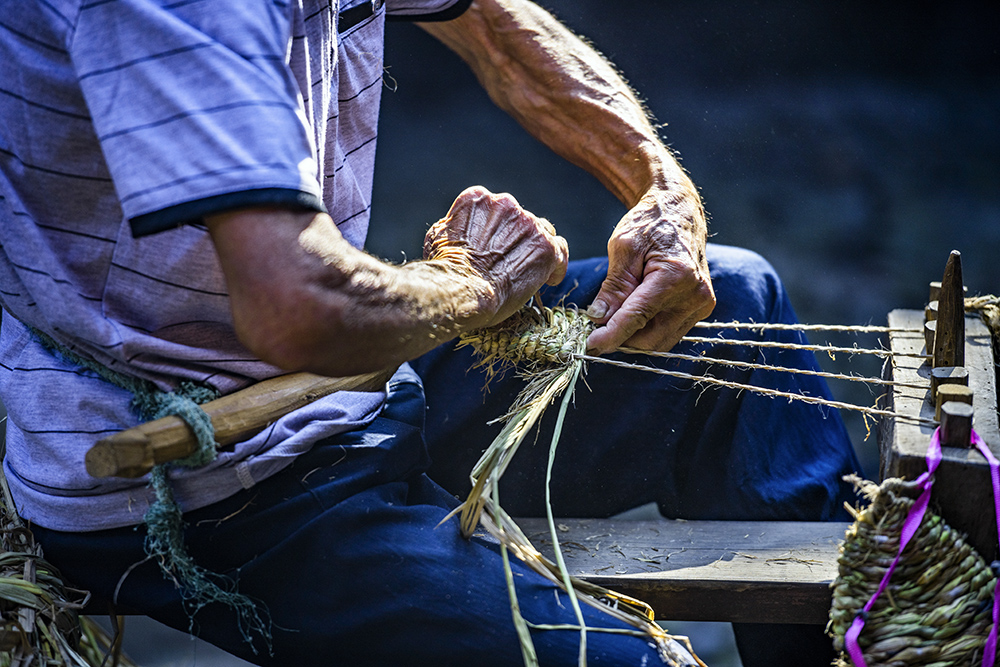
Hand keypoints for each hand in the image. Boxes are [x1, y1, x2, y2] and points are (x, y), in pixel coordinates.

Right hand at [424, 186, 568, 326]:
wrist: (461, 291)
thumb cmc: (445, 271)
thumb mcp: (438, 237)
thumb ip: (455, 225)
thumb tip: (458, 227)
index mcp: (477, 198)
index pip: (497, 208)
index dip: (499, 229)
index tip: (497, 246)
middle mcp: (505, 203)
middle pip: (521, 219)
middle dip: (518, 240)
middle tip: (511, 264)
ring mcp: (528, 224)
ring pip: (543, 232)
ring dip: (537, 250)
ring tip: (529, 273)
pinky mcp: (546, 247)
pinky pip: (560, 250)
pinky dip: (556, 265)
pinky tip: (549, 279)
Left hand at [586, 185, 715, 354]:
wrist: (678, 210)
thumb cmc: (650, 223)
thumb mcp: (623, 248)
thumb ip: (613, 287)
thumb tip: (598, 319)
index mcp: (676, 275)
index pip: (638, 317)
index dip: (611, 335)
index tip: (591, 345)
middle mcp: (695, 294)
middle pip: (650, 338)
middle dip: (622, 337)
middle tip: (598, 325)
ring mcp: (702, 303)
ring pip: (660, 340)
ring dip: (635, 335)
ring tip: (617, 314)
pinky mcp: (702, 307)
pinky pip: (670, 331)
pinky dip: (649, 328)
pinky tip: (635, 312)